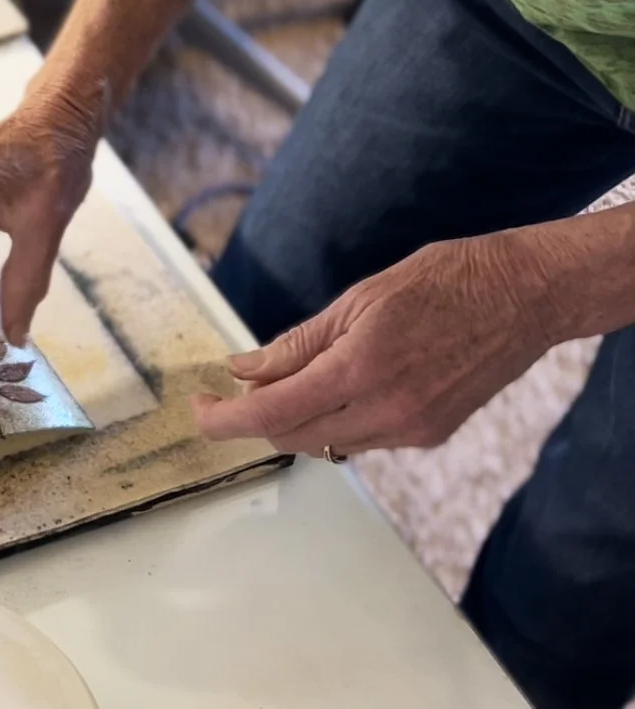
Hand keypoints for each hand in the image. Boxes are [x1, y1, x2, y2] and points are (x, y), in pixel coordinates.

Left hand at [191, 234, 556, 456]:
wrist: (524, 296)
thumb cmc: (442, 280)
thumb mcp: (358, 299)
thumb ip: (297, 344)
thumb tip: (243, 369)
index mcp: (361, 368)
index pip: (271, 413)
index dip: (224, 418)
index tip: (199, 406)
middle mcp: (386, 410)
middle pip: (290, 435)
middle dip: (252, 416)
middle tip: (234, 386)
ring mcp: (410, 429)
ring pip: (323, 443)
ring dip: (292, 419)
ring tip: (285, 379)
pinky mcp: (428, 435)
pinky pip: (359, 440)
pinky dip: (332, 419)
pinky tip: (334, 387)